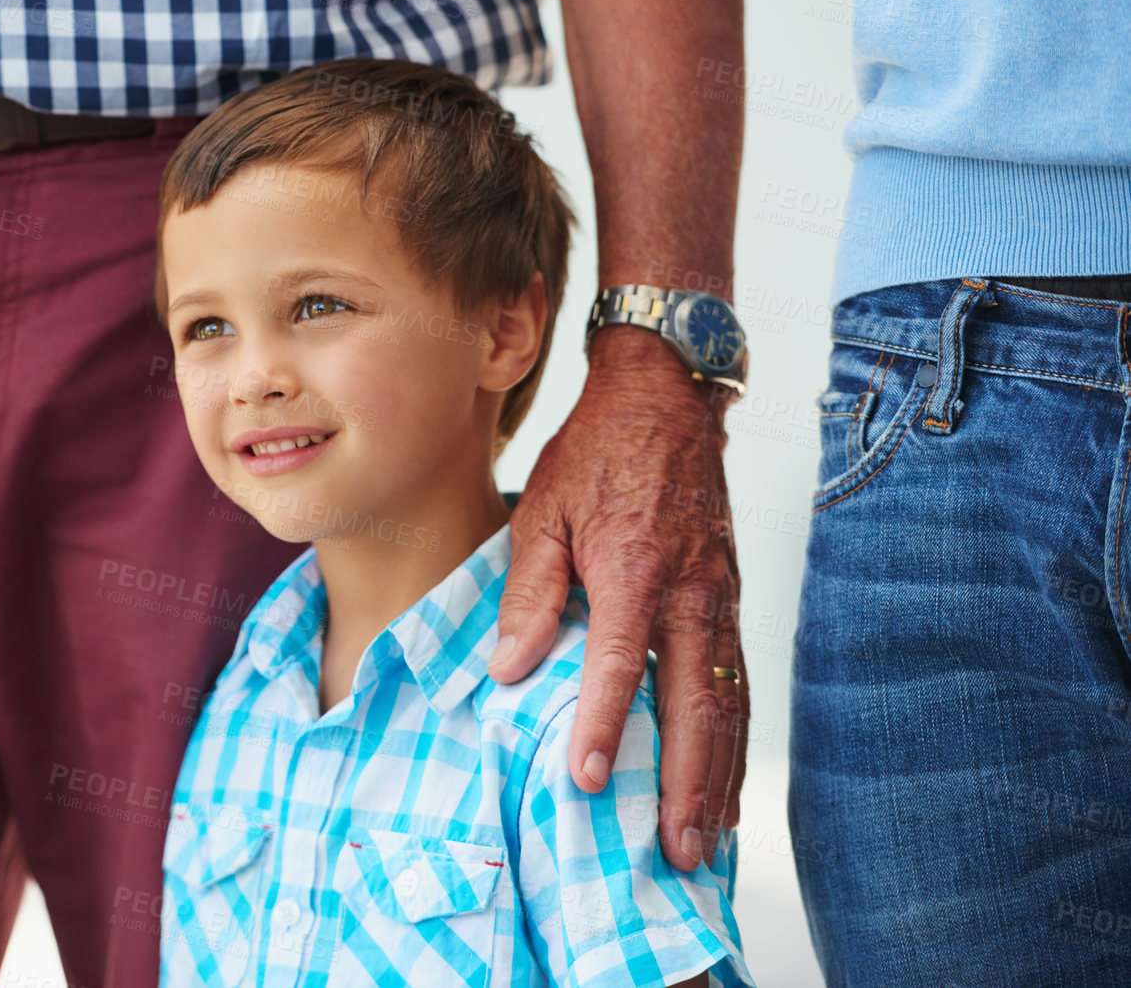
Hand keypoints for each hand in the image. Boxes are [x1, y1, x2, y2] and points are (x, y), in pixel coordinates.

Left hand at [489, 326, 747, 870]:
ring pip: (728, 704)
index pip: (620, 663)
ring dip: (720, 777)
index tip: (587, 781)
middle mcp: (690, 592)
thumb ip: (530, 591)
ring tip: (705, 841)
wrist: (667, 398)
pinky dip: (735, 740)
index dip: (604, 724)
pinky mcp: (730, 600)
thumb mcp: (542, 509)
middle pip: (696, 705)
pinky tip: (723, 783)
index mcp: (636, 567)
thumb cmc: (596, 453)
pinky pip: (739, 682)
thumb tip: (511, 668)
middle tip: (676, 852)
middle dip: (689, 785)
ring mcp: (720, 599)